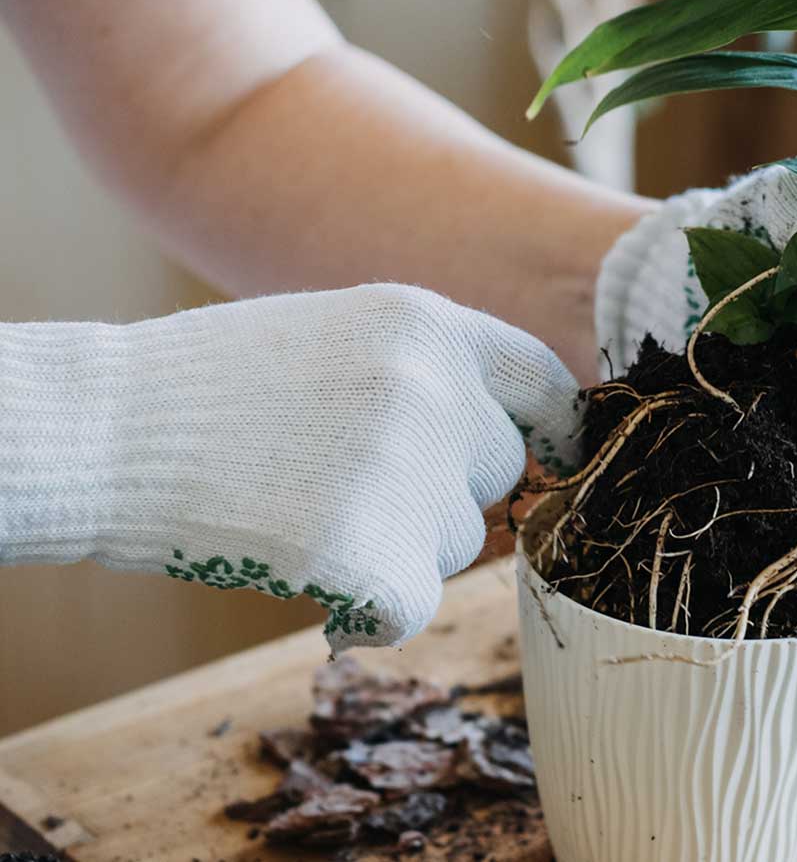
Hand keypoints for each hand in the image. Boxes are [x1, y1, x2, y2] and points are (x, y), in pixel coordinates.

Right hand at [0, 285, 581, 649]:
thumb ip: (428, 376)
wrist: (105, 431)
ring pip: (456, 543)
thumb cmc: (210, 390)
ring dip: (401, 547)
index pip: (542, 383)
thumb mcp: (339, 335)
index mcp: (430, 324)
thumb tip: (516, 441)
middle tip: (344, 486)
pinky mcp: (367, 551)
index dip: (548, 430)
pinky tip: (312, 581)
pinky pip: (413, 607)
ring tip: (304, 513)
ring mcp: (405, 469)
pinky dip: (371, 613)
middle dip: (442, 493)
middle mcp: (435, 389)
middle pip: (496, 473)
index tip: (548, 460)